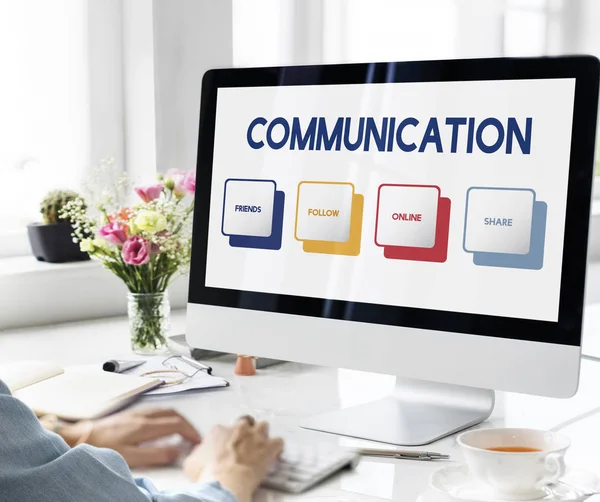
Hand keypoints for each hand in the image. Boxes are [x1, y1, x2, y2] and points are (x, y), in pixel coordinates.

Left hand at [66, 408, 200, 467]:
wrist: (81, 437)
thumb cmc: (102, 448)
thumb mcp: (130, 457)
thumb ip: (155, 454)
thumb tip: (176, 451)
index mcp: (146, 425)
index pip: (177, 424)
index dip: (190, 432)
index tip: (197, 441)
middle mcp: (144, 415)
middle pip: (174, 414)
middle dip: (188, 424)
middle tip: (194, 436)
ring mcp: (137, 412)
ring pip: (166, 410)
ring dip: (178, 419)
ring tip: (183, 430)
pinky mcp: (130, 413)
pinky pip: (156, 410)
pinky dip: (167, 416)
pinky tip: (164, 424)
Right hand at [183, 416, 283, 501]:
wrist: (225, 482)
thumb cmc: (206, 473)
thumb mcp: (191, 462)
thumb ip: (198, 452)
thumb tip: (200, 452)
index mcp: (219, 430)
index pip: (224, 428)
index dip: (226, 439)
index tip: (226, 448)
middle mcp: (238, 427)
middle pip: (245, 422)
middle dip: (245, 432)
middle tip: (244, 446)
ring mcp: (255, 435)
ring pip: (263, 426)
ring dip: (262, 435)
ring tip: (260, 447)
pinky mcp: (269, 446)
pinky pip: (278, 442)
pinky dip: (277, 448)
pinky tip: (274, 455)